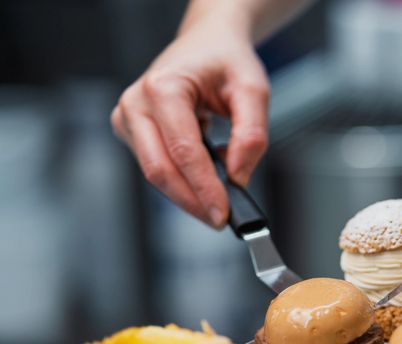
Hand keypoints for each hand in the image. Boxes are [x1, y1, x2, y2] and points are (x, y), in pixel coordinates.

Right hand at [111, 12, 268, 227]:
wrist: (207, 44)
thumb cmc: (227, 61)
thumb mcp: (253, 90)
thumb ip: (251, 134)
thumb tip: (238, 177)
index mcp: (162, 88)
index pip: (183, 151)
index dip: (203, 188)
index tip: (223, 214)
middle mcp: (136, 104)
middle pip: (160, 170)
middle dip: (192, 201)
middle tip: (220, 220)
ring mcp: (128, 119)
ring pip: (156, 174)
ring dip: (188, 193)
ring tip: (220, 196)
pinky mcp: (132, 132)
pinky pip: (157, 168)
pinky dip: (183, 180)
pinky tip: (206, 178)